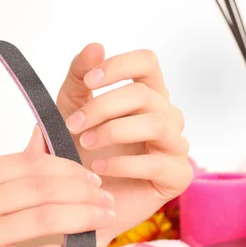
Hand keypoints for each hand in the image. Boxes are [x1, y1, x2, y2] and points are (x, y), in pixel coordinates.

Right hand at [0, 127, 114, 246]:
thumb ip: (8, 173)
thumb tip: (45, 138)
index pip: (28, 163)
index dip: (67, 167)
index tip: (90, 178)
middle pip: (42, 187)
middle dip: (83, 191)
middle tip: (105, 199)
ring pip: (46, 217)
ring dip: (85, 217)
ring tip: (105, 219)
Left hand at [56, 44, 192, 246]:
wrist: (77, 200)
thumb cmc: (78, 153)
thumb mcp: (69, 109)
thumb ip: (79, 77)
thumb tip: (96, 46)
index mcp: (145, 96)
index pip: (148, 62)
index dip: (120, 65)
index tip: (90, 80)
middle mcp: (165, 117)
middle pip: (146, 94)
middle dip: (104, 106)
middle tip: (73, 125)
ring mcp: (175, 147)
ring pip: (157, 124)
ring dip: (115, 131)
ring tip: (86, 145)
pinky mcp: (176, 177)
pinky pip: (159, 162)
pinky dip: (124, 163)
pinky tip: (100, 168)